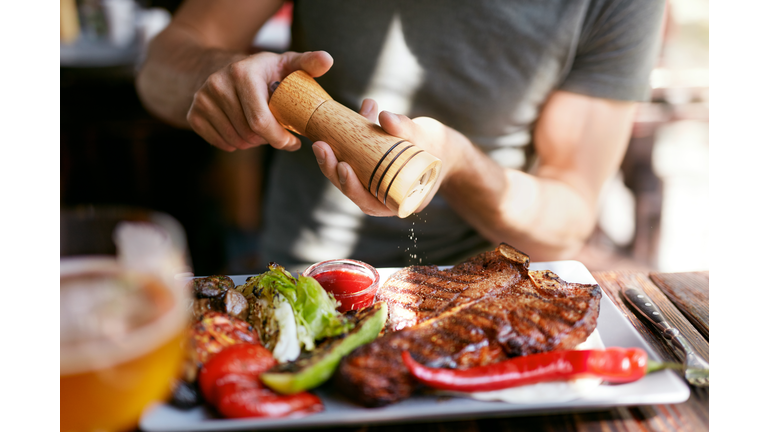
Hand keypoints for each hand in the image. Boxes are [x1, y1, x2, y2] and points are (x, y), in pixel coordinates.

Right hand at [187, 50, 332, 151]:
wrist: (218, 68)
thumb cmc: (262, 72)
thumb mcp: (285, 63)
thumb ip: (308, 63)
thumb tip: (327, 60)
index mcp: (243, 72)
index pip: (260, 121)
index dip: (279, 138)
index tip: (293, 142)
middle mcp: (218, 84)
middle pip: (249, 134)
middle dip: (268, 139)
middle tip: (276, 132)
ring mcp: (202, 99)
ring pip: (236, 141)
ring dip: (252, 142)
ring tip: (259, 128)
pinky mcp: (193, 114)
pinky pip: (221, 143)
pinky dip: (234, 144)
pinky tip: (242, 129)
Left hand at [311, 100, 458, 216]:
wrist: (445, 148)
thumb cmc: (440, 147)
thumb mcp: (427, 138)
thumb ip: (406, 129)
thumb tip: (383, 116)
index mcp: (398, 202)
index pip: (368, 202)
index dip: (352, 187)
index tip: (343, 166)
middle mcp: (382, 198)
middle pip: (351, 191)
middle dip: (332, 170)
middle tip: (321, 146)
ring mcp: (374, 186)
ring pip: (346, 179)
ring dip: (330, 161)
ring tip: (319, 141)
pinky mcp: (368, 171)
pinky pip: (350, 165)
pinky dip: (340, 150)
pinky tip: (327, 134)